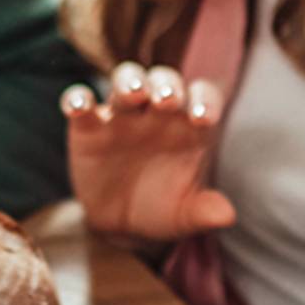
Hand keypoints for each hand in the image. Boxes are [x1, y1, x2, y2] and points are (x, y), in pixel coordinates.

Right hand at [61, 62, 235, 248]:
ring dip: (129, 81)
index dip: (204, 102)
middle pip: (164, 81)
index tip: (203, 119)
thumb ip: (204, 211)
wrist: (122, 224)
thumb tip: (228, 216)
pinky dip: (77, 99)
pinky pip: (80, 103)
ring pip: (126, 80)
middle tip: (166, 98)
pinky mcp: (88, 127)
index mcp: (189, 125)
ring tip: (132, 92)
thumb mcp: (185, 215)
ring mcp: (122, 115)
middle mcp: (157, 112)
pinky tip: (78, 105)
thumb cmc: (163, 209)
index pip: (202, 99)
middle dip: (166, 85)